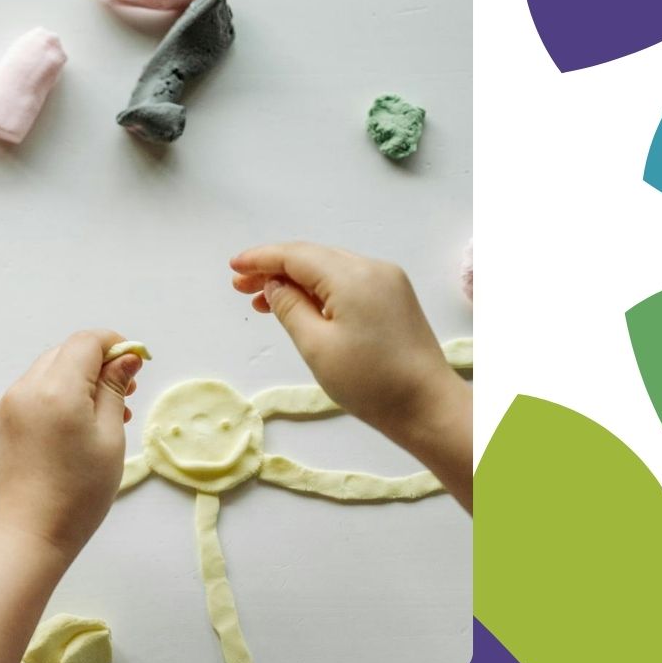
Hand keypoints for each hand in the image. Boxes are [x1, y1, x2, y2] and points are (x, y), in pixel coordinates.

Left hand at [0, 329, 142, 553]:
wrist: (31, 530)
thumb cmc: (80, 490)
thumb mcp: (109, 436)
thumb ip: (114, 389)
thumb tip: (126, 356)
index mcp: (56, 389)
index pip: (86, 342)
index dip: (114, 345)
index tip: (136, 366)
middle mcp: (26, 388)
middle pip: (66, 353)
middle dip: (98, 363)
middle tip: (125, 394)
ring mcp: (10, 404)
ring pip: (50, 370)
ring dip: (79, 379)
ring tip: (107, 413)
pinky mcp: (4, 420)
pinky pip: (35, 391)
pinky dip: (59, 395)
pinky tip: (78, 424)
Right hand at [229, 242, 460, 439]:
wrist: (428, 407)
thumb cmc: (370, 382)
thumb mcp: (316, 346)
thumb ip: (289, 307)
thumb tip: (275, 284)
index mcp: (353, 276)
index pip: (297, 255)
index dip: (261, 259)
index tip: (233, 267)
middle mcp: (373, 269)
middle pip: (314, 257)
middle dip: (275, 269)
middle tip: (241, 288)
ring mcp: (388, 282)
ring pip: (330, 269)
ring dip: (296, 281)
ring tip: (263, 301)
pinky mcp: (395, 298)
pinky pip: (348, 282)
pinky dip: (320, 290)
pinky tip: (301, 306)